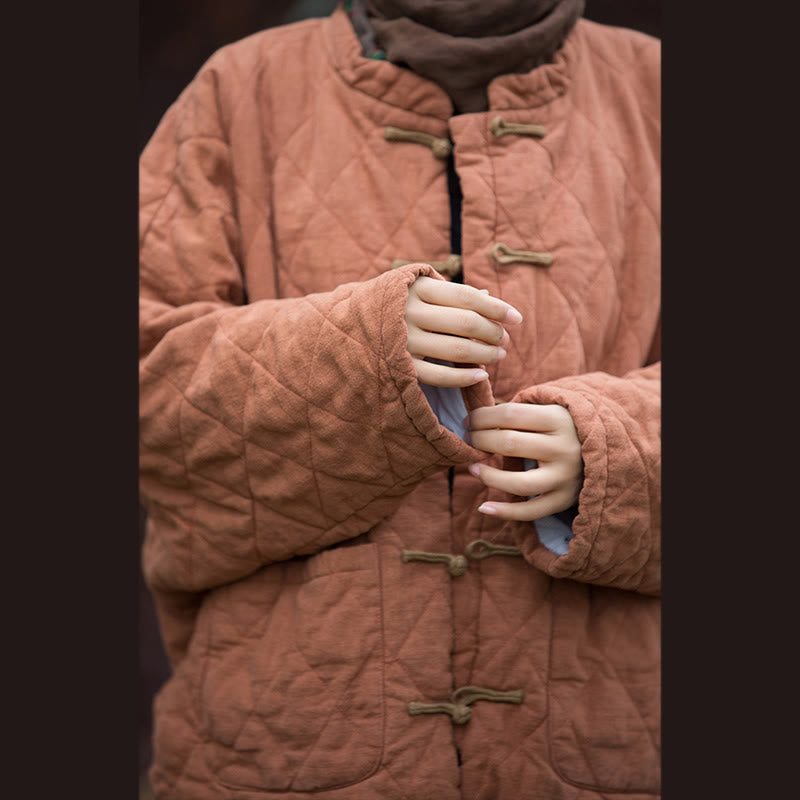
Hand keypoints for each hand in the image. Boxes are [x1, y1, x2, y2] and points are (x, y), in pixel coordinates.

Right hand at [406, 276, 522, 386]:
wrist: (349, 327)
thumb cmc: (396, 305)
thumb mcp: (419, 290)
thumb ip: (452, 294)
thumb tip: (490, 299)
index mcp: (418, 288)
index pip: (467, 296)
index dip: (497, 308)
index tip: (517, 318)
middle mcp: (410, 312)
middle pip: (466, 323)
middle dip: (493, 332)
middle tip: (505, 339)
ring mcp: (404, 341)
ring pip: (456, 349)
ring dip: (485, 354)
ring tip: (498, 355)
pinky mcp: (400, 367)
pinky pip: (440, 376)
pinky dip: (465, 378)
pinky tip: (481, 375)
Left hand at [466, 403, 583, 519]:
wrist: (608, 451)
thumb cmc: (563, 427)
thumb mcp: (550, 410)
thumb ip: (519, 412)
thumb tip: (474, 420)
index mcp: (559, 419)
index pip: (510, 414)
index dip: (482, 417)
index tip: (468, 421)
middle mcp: (564, 448)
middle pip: (510, 444)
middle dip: (480, 441)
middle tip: (469, 440)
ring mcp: (565, 477)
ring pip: (518, 482)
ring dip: (489, 476)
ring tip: (473, 468)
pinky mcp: (563, 500)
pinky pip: (530, 511)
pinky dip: (504, 512)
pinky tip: (484, 507)